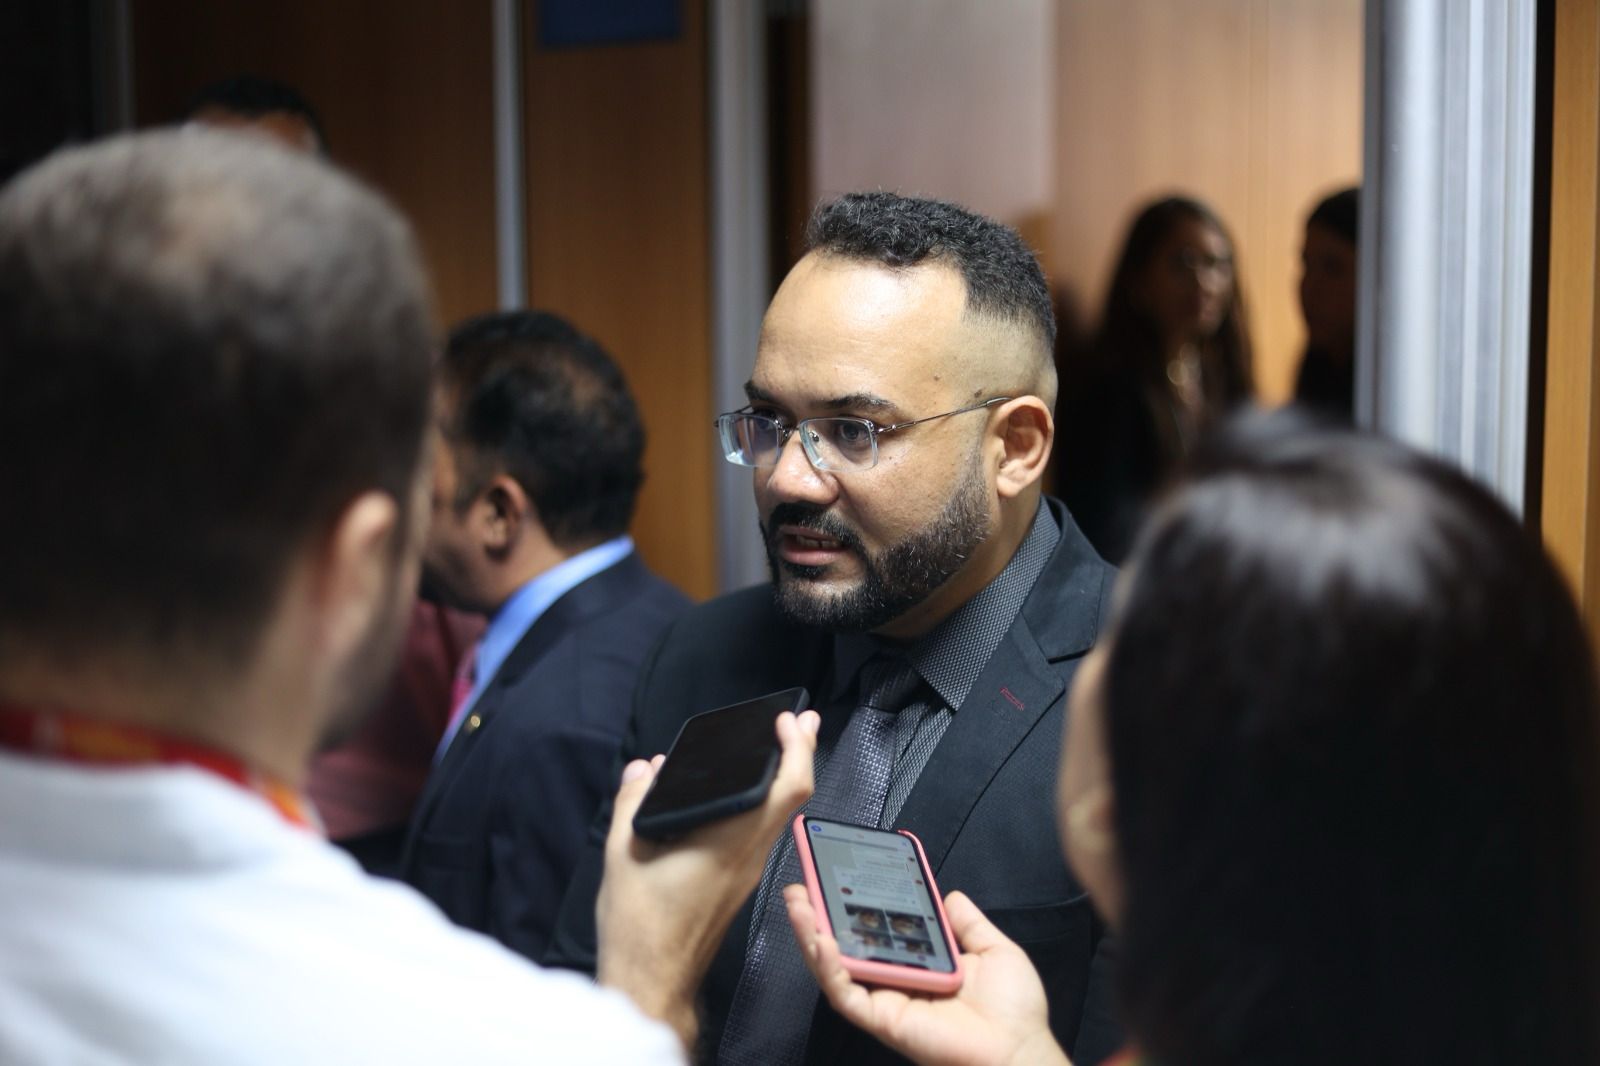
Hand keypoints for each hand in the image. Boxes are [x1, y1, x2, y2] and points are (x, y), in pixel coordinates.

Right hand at [596, 710, 819, 1049]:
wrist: (651, 981)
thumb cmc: (640, 926)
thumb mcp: (622, 853)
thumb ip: (633, 802)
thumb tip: (643, 769)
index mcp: (729, 843)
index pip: (785, 789)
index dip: (795, 749)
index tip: (786, 720)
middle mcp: (748, 856)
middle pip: (792, 797)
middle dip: (799, 753)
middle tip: (798, 721)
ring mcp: (746, 871)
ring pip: (780, 814)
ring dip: (784, 776)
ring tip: (778, 745)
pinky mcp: (737, 882)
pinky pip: (762, 832)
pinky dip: (763, 801)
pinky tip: (742, 790)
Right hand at [783, 886, 1072, 1065]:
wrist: (1020, 1048)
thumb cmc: (1014, 1008)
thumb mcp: (993, 950)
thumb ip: (968, 923)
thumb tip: (950, 895)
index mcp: (918, 965)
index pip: (875, 932)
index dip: (853, 906)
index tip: (836, 875)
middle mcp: (896, 983)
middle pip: (845, 949)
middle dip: (817, 918)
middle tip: (799, 887)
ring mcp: (886, 1002)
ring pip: (835, 969)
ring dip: (811, 936)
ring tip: (798, 903)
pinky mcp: (883, 1020)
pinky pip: (847, 995)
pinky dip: (830, 968)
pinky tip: (823, 941)